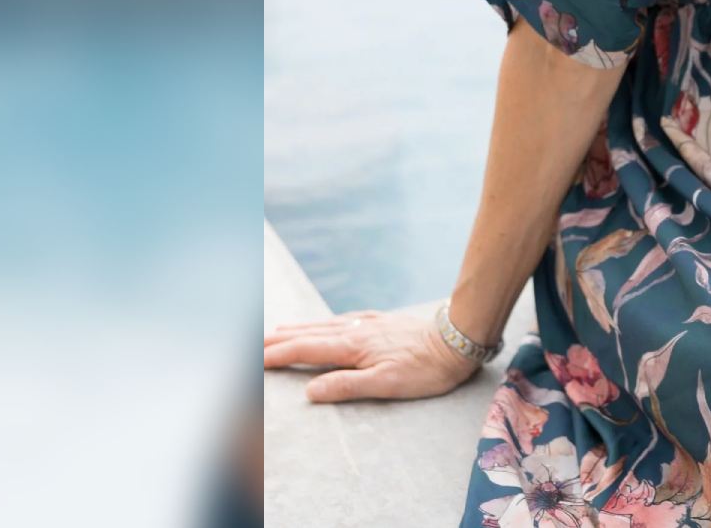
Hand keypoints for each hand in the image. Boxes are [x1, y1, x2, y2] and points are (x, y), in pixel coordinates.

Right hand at [263, 306, 480, 402]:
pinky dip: (324, 323)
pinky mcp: (382, 321)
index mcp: (353, 347)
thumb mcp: (387, 384)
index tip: (252, 359)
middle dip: (279, 341)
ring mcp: (368, 324)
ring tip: (277, 331)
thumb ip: (347, 386)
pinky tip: (324, 324)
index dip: (277, 356)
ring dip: (297, 329)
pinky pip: (343, 320)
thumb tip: (310, 391)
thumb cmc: (426, 368)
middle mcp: (356, 331)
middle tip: (252, 344)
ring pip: (324, 325)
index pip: (305, 351)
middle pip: (308, 335)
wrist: (457, 339)